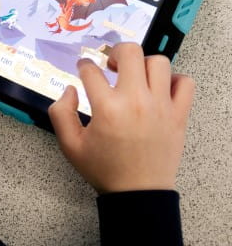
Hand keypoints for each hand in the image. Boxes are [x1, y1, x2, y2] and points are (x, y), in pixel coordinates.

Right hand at [49, 43, 194, 193]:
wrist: (137, 194)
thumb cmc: (104, 169)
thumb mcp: (70, 145)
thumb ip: (60, 113)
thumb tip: (70, 90)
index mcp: (107, 108)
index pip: (92, 71)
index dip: (84, 65)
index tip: (84, 67)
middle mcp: (136, 101)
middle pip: (130, 53)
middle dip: (116, 51)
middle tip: (111, 63)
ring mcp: (161, 106)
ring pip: (159, 63)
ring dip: (144, 64)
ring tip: (135, 75)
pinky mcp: (178, 115)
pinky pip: (185, 83)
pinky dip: (174, 80)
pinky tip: (160, 88)